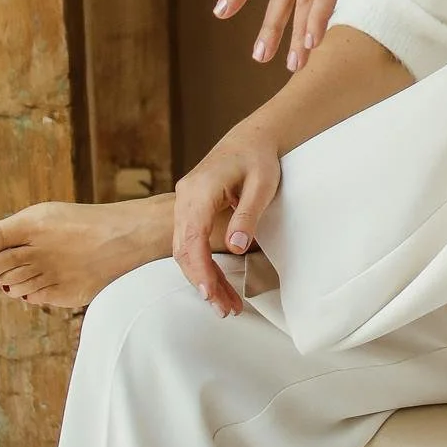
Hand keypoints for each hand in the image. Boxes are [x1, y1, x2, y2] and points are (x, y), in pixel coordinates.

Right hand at [170, 135, 283, 314]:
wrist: (252, 138)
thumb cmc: (259, 157)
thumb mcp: (262, 184)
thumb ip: (248, 214)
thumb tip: (237, 246)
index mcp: (200, 189)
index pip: (192, 237)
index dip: (199, 269)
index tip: (210, 293)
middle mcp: (185, 197)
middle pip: (184, 249)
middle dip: (202, 282)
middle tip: (225, 309)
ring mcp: (185, 203)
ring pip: (185, 250)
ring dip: (202, 278)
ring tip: (226, 304)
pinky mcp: (191, 210)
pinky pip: (190, 243)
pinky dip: (202, 265)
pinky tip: (217, 283)